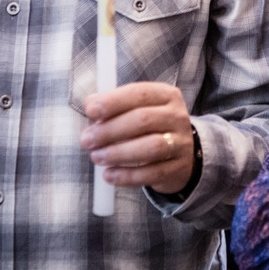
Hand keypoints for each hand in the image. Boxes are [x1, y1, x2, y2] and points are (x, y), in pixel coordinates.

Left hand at [80, 82, 194, 194]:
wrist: (181, 153)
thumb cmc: (151, 127)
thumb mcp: (139, 109)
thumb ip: (116, 105)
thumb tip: (91, 104)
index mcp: (166, 96)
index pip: (139, 94)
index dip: (113, 101)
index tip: (90, 110)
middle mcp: (177, 117)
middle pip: (143, 120)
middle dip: (110, 130)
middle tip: (87, 140)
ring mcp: (181, 143)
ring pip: (151, 147)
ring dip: (118, 153)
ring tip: (96, 157)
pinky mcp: (179, 168)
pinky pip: (153, 173)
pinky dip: (127, 176)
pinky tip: (109, 175)